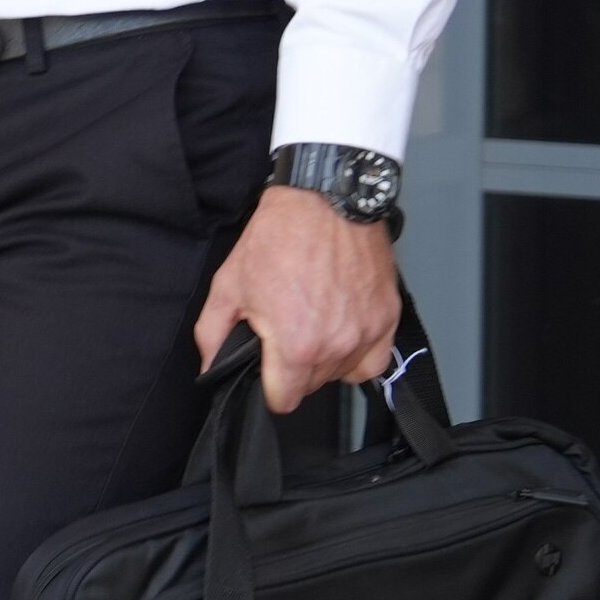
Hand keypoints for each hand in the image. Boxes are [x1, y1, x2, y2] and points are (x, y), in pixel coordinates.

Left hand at [192, 190, 404, 413]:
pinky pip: (374, 358)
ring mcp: (367, 332)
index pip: (283, 401)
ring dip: (327, 358)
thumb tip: (211, 368)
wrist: (326, 197)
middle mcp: (337, 347)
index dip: (270, 387)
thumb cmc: (278, 237)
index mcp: (296, 346)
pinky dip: (359, 351)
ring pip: (343, 372)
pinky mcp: (388, 316)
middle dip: (296, 367)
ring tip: (314, 320)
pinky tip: (342, 329)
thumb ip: (213, 334)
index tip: (267, 367)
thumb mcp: (229, 283)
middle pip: (313, 386)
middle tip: (288, 328)